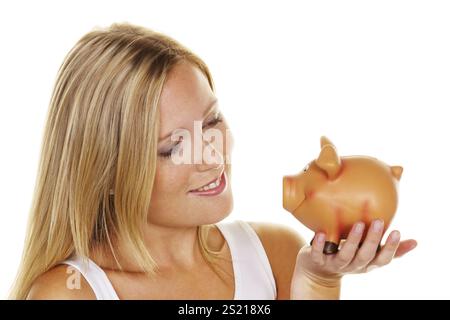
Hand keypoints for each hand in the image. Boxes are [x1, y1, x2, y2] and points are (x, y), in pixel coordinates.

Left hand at [292, 219, 416, 297]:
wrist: (319, 270)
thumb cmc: (350, 256)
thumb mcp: (370, 255)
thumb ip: (390, 249)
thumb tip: (415, 242)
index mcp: (367, 264)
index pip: (382, 259)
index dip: (390, 248)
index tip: (396, 232)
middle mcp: (353, 265)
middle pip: (365, 255)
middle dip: (372, 239)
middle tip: (379, 221)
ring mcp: (335, 263)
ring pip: (345, 255)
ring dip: (353, 240)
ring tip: (359, 224)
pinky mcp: (318, 260)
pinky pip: (318, 253)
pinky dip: (319, 244)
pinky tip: (321, 233)